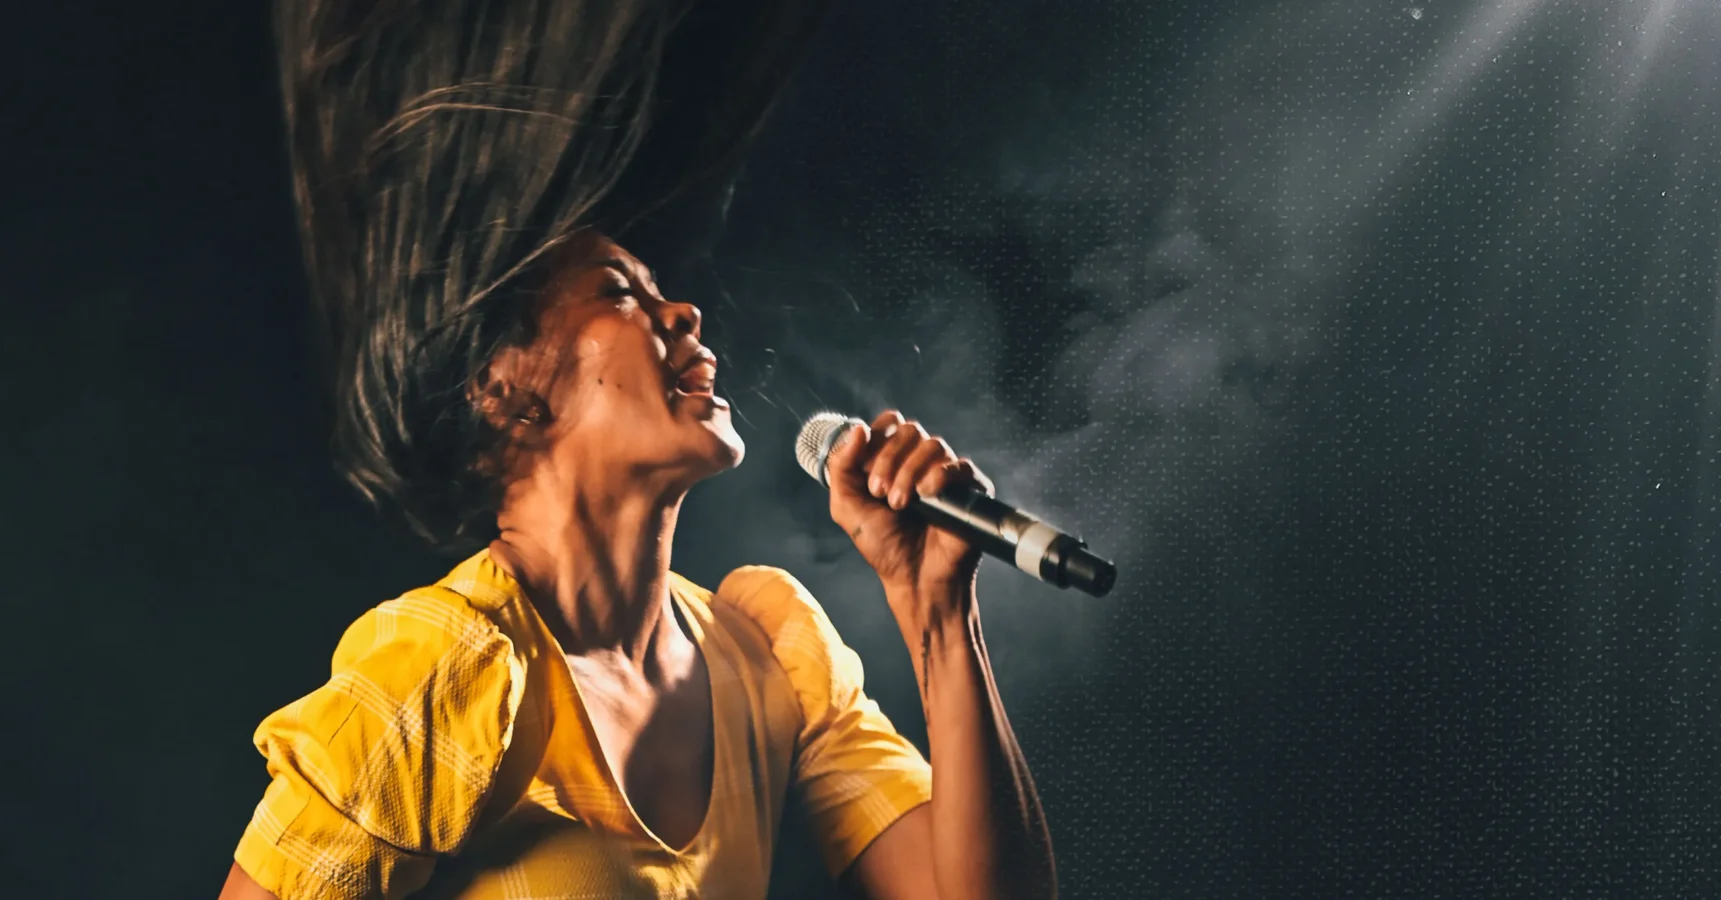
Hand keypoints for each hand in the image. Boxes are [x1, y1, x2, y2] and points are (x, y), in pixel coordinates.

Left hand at [826, 411, 994, 614]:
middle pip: (910, 430)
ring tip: (901, 504)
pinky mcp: (970, 489)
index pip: (889, 423)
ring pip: (933, 444)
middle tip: (880, 494)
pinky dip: (939, 475)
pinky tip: (926, 495)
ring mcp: (946, 473)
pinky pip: (960, 465)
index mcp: (893, 459)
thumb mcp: (847, 506)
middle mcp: (920, 461)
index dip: (876, 439)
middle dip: (888, 460)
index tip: (866, 472)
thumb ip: (842, 467)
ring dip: (909, 472)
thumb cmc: (883, 546)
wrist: (913, 578)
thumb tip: (857, 429)